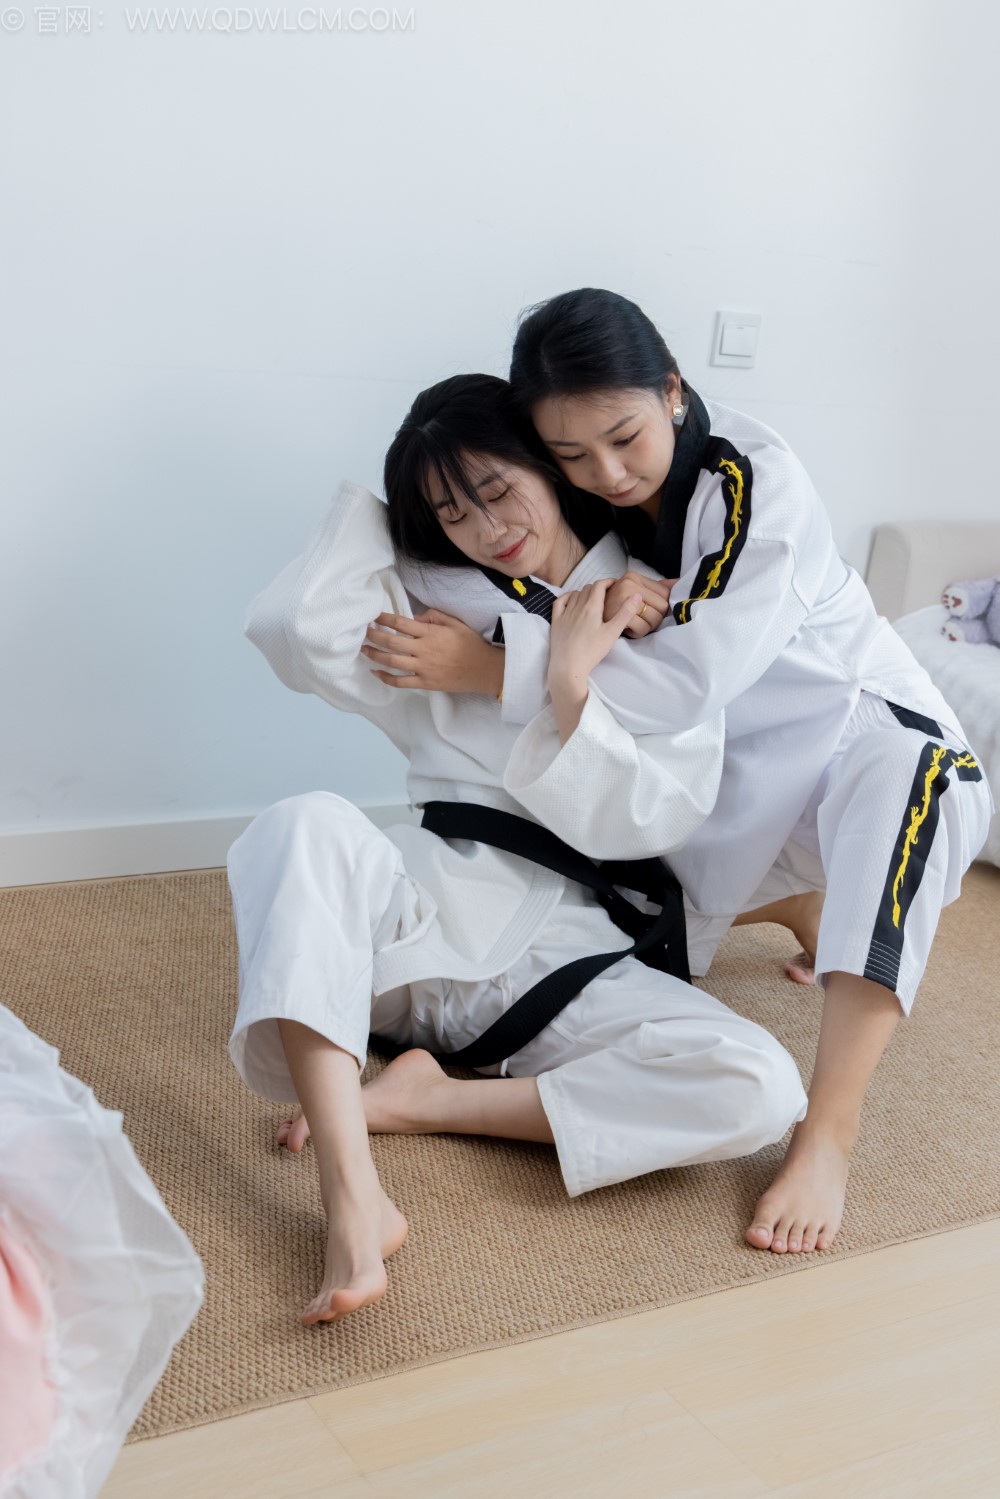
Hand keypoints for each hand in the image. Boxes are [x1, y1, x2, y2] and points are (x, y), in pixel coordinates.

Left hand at [362, 610, 504, 694]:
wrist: (483, 669)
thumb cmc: (470, 644)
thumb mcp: (455, 623)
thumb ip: (434, 616)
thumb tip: (414, 619)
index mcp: (430, 633)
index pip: (401, 623)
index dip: (384, 618)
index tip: (374, 616)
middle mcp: (423, 649)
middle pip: (391, 641)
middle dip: (374, 636)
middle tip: (363, 632)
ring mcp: (423, 668)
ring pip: (391, 661)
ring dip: (374, 654)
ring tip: (363, 650)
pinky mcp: (425, 683)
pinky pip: (400, 682)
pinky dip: (386, 678)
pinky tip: (376, 672)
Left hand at [547, 580, 642, 742]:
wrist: (568, 667)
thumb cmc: (592, 651)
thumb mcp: (613, 633)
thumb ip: (625, 613)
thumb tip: (637, 595)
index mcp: (591, 607)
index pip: (599, 585)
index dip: (608, 581)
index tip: (616, 584)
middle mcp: (577, 606)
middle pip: (588, 588)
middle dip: (599, 587)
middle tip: (608, 593)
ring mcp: (565, 614)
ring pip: (575, 594)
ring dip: (585, 592)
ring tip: (594, 599)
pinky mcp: (556, 622)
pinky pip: (560, 602)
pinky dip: (568, 597)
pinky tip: (572, 600)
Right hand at [603, 571, 674, 636]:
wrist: (591, 619)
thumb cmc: (615, 607)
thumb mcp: (636, 592)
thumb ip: (658, 588)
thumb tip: (679, 583)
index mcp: (634, 577)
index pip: (665, 593)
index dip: (660, 606)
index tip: (648, 609)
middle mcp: (628, 584)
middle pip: (662, 607)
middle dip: (655, 618)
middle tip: (641, 619)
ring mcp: (623, 599)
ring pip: (655, 619)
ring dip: (647, 627)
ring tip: (634, 623)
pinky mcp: (619, 616)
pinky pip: (643, 629)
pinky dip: (638, 633)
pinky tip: (628, 629)